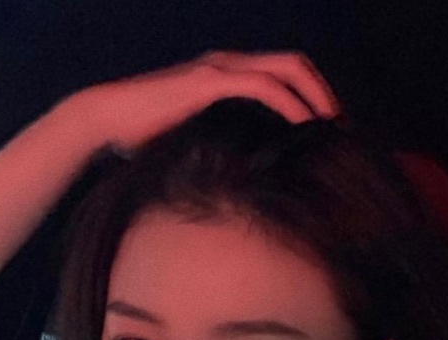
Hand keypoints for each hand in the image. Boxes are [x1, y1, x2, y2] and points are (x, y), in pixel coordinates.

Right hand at [67, 50, 340, 155]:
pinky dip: (289, 103)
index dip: (312, 94)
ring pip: (287, 68)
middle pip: (295, 63)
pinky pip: (263, 85)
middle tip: (341, 126)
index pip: (283, 73)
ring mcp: (220, 68)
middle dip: (324, 92)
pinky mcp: (210, 81)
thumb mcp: (193, 136)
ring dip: (316, 95)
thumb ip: (220, 139)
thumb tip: (246, 169)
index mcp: (226, 73)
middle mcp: (228, 63)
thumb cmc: (143, 134)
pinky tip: (304, 125)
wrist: (107, 119)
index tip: (327, 128)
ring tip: (331, 126)